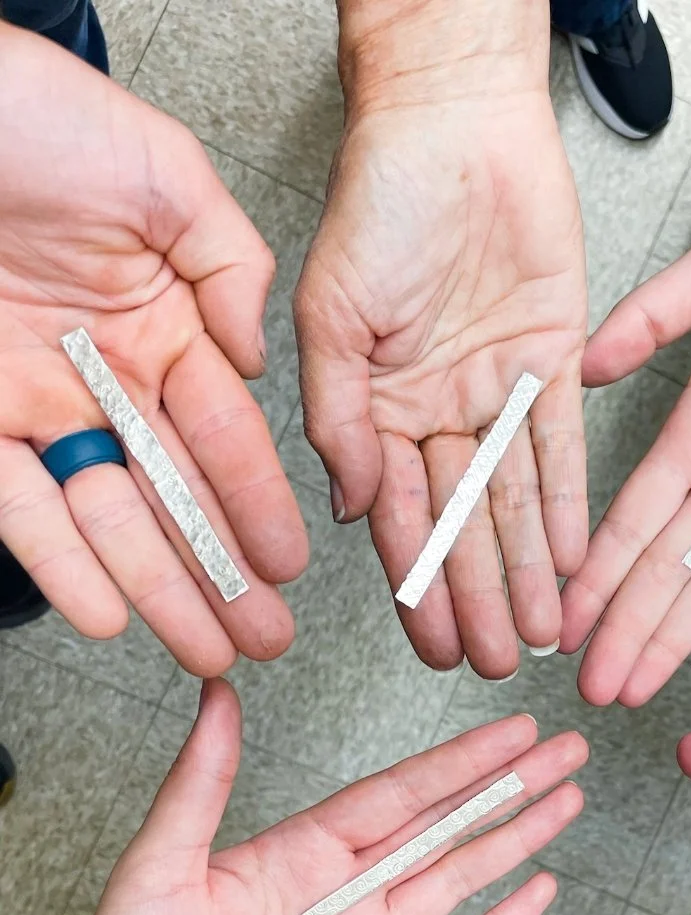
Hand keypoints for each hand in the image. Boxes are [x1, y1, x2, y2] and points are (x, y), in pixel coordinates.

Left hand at [0, 28, 307, 674]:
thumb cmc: (30, 114)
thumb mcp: (164, 173)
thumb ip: (231, 264)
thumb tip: (257, 363)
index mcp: (163, 324)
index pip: (224, 434)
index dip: (260, 502)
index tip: (289, 562)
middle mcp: (106, 376)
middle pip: (174, 494)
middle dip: (222, 572)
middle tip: (262, 635)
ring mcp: (37, 403)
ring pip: (106, 518)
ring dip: (157, 589)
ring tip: (204, 649)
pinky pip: (19, 506)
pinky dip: (60, 562)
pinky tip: (106, 613)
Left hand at [90, 679, 587, 914]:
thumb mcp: (161, 862)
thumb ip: (199, 780)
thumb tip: (215, 692)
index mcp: (306, 848)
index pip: (402, 791)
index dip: (462, 760)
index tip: (514, 730)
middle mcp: (348, 888)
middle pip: (446, 825)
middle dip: (509, 786)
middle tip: (568, 751)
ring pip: (461, 880)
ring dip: (516, 840)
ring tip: (568, 801)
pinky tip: (539, 891)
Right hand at [294, 84, 587, 678]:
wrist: (453, 123)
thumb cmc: (378, 200)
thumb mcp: (330, 314)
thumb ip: (337, 416)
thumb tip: (349, 505)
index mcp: (375, 406)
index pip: (397, 519)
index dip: (417, 588)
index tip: (432, 646)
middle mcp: (435, 410)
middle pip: (461, 524)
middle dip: (479, 596)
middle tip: (496, 660)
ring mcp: (494, 392)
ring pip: (514, 501)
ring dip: (527, 569)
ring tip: (540, 633)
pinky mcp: (551, 363)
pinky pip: (563, 449)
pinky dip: (568, 504)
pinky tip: (574, 558)